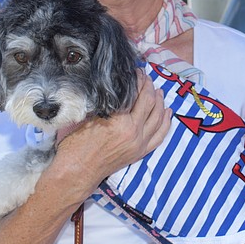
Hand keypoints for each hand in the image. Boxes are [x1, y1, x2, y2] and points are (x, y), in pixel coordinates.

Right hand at [54, 70, 170, 196]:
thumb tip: (119, 88)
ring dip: (160, 102)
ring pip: (158, 118)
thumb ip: (108, 103)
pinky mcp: (140, 153)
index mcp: (120, 121)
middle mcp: (134, 132)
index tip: (137, 72)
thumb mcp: (90, 117)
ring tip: (159, 91)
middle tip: (147, 78)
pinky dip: (166, 122)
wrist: (77, 171)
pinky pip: (160, 136)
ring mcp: (140, 144)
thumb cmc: (76, 144)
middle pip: (150, 104)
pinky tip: (168, 112)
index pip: (136, 94)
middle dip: (149, 88)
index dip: (139, 81)